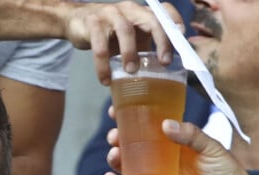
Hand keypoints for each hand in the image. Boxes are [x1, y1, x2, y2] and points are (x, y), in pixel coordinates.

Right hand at [64, 1, 183, 84]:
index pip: (163, 12)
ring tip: (131, 71)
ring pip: (125, 30)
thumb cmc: (108, 34)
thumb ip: (141, 51)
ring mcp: (111, 14)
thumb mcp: (128, 40)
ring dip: (130, 52)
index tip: (181, 36)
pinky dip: (103, 65)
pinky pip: (99, 46)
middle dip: (161, 40)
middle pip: (150, 20)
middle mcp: (129, 10)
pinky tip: (106, 80)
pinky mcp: (93, 24)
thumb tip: (156, 81)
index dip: (174, 21)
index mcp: (141, 14)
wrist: (77, 22)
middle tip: (164, 62)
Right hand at [103, 111, 258, 174]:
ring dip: (116, 160)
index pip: (148, 127)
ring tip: (113, 154)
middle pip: (133, 147)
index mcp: (174, 142)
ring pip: (130, 167)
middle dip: (119, 139)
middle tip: (114, 135)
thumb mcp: (211, 146)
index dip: (131, 119)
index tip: (115, 111)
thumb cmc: (225, 171)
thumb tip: (165, 125)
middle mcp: (162, 158)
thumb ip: (190, 134)